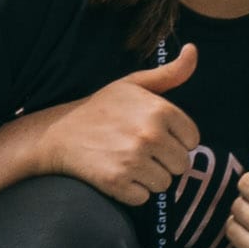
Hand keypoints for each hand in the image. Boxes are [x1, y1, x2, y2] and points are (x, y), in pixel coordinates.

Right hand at [38, 47, 203, 203]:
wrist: (56, 133)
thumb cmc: (100, 108)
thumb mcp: (134, 84)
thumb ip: (170, 72)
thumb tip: (193, 50)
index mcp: (160, 110)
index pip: (192, 140)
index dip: (176, 141)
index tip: (156, 136)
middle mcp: (150, 134)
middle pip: (181, 164)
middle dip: (164, 161)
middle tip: (139, 151)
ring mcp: (133, 159)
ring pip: (164, 183)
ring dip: (149, 178)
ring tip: (128, 162)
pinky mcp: (116, 182)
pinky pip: (143, 197)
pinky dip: (132, 192)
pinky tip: (117, 174)